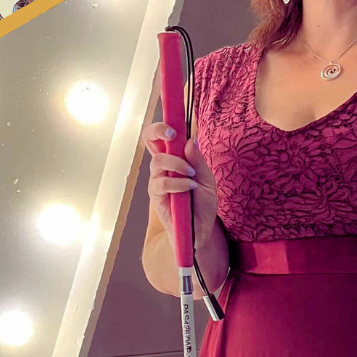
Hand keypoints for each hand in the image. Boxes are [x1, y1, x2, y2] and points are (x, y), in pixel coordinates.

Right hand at [142, 122, 218, 250]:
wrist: (201, 230)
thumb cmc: (203, 203)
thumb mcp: (207, 180)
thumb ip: (199, 161)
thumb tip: (190, 140)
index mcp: (174, 158)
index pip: (160, 136)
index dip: (160, 126)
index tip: (172, 126)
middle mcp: (162, 166)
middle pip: (149, 140)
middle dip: (160, 133)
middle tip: (174, 136)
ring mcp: (157, 180)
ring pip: (158, 161)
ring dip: (177, 164)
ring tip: (192, 175)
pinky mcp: (156, 196)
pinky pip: (161, 183)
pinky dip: (178, 183)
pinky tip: (189, 187)